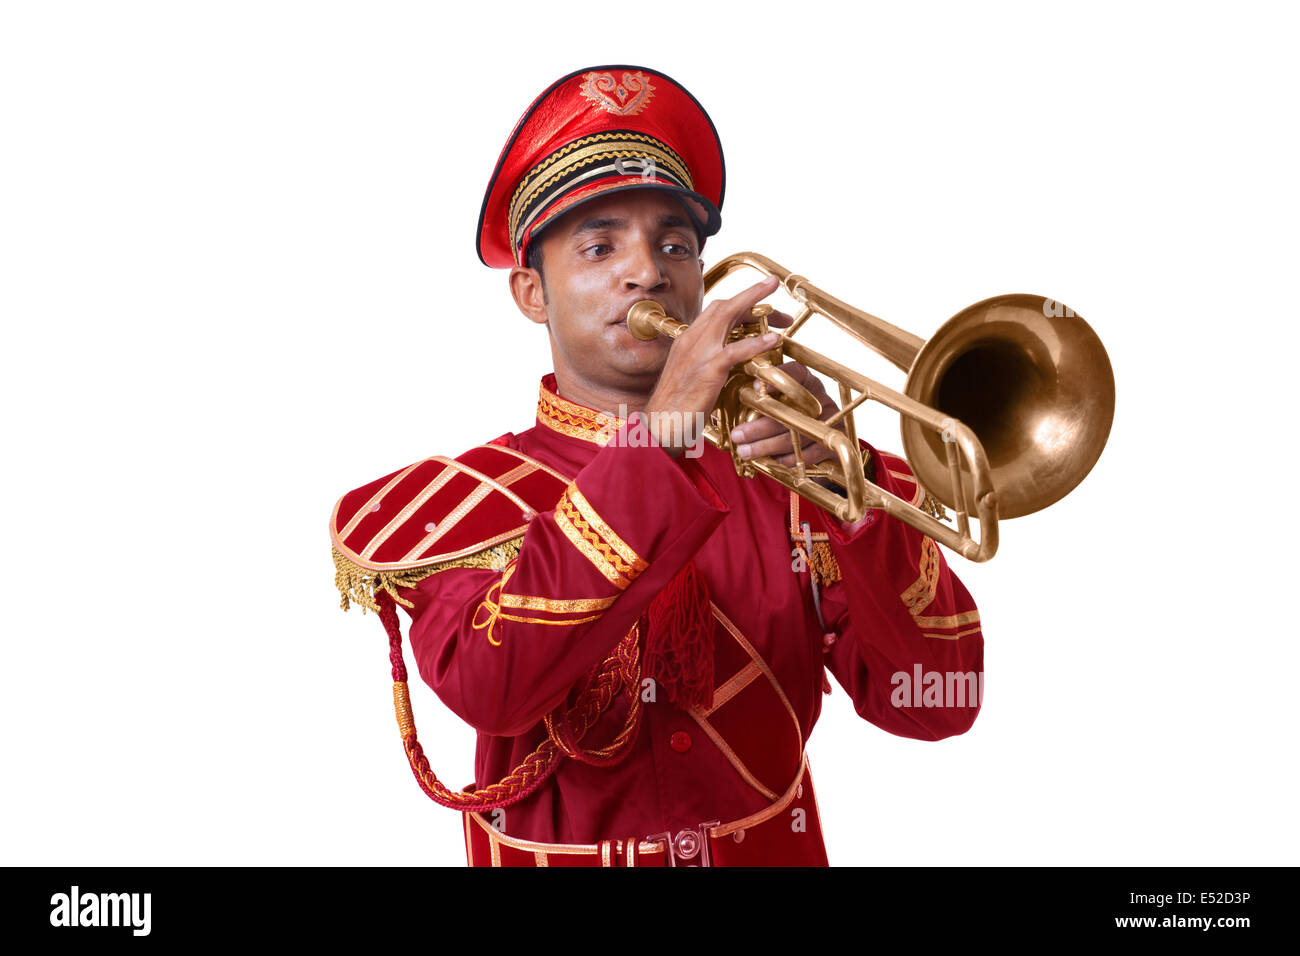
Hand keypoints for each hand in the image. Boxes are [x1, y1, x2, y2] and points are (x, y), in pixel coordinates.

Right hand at [645, 275, 791, 457]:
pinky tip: (773, 340)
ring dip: (755, 305)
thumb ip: (705, 364)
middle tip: (780, 306)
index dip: (741, 304)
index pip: (715, 311)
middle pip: (724, 306)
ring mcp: (698, 354)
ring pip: (728, 317)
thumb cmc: (674, 409)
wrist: (658, 428)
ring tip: (781, 308)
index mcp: (687, 341)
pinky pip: (734, 351)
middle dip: (753, 298)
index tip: (763, 309)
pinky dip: (755, 343)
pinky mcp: (707, 372)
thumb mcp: (689, 377)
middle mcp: (691, 341)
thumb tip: (725, 363)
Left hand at [729, 360, 845, 470]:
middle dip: (759, 426)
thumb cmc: (792, 414)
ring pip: (794, 435)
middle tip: (737, 434)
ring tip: (744, 451)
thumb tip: (724, 401)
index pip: (795, 372)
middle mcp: (820, 396)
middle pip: (789, 411)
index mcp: (806, 380)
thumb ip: (763, 398)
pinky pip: (808, 453)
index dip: (776, 379)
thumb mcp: (783, 400)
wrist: (825, 439)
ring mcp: (830, 418)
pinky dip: (787, 458)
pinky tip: (772, 460)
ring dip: (766, 446)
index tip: (753, 387)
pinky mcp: (835, 440)